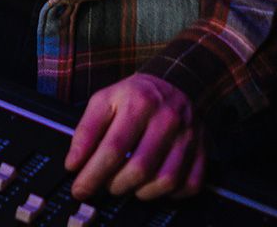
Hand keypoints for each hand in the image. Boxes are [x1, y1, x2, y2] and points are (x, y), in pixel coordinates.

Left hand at [65, 73, 206, 200]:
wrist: (176, 82)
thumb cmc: (136, 96)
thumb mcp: (104, 100)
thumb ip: (86, 130)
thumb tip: (74, 163)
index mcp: (140, 103)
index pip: (113, 148)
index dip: (93, 174)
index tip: (80, 188)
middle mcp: (168, 119)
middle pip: (140, 168)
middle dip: (115, 185)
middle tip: (104, 184)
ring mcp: (189, 136)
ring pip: (165, 181)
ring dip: (140, 192)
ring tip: (127, 184)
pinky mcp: (203, 151)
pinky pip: (189, 185)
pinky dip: (170, 194)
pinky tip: (154, 185)